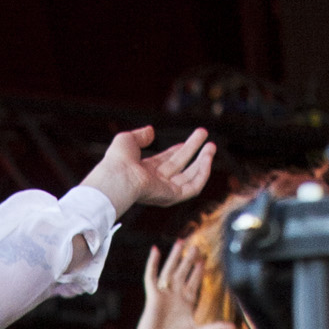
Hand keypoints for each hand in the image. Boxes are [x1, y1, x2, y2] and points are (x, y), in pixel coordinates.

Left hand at [81, 123, 214, 219]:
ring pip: (189, 177)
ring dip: (202, 161)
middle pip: (180, 166)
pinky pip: (193, 188)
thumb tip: (150, 131)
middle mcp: (154, 182)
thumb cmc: (117, 160)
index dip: (180, 149)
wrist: (118, 177)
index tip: (194, 138)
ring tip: (212, 145)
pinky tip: (208, 159)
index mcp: (144, 171)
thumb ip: (140, 135)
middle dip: (194, 150)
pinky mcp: (171, 196)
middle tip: (204, 134)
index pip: (167, 161)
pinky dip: (202, 174)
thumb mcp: (127, 140)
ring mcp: (163, 190)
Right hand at [109, 241, 236, 328]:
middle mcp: (175, 296)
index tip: (203, 261)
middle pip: (183, 273)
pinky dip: (152, 263)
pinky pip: (151, 276)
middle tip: (196, 247)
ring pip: (170, 270)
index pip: (194, 283)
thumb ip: (215, 328)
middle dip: (189, 260)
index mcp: (186, 303)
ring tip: (181, 242)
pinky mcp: (153, 295)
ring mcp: (164, 294)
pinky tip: (155, 250)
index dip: (198, 272)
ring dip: (175, 257)